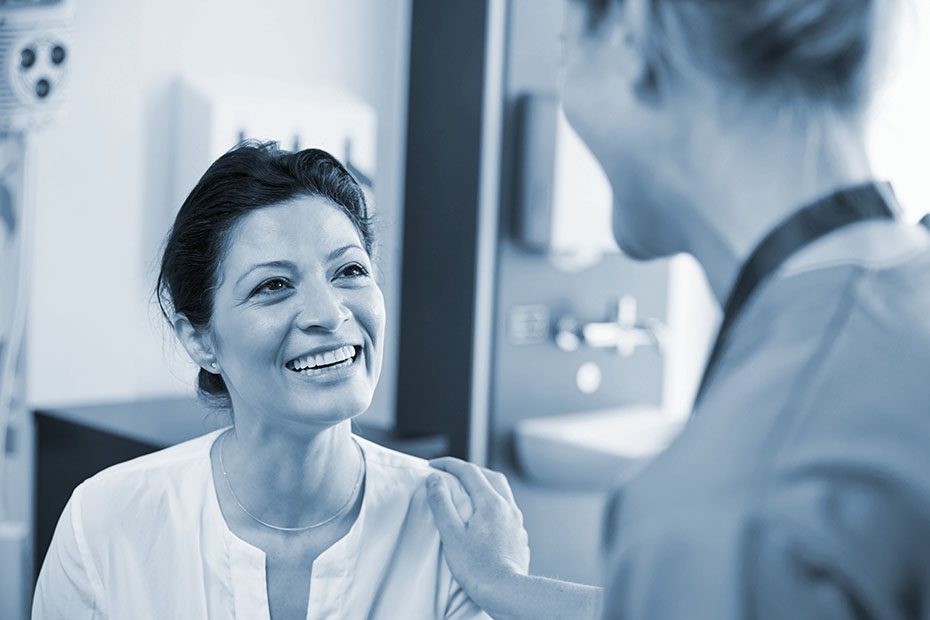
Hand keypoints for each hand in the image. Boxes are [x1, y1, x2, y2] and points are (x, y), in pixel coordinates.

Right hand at [426, 457, 530, 615]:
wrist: (505, 591)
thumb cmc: (477, 566)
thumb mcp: (451, 533)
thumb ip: (442, 503)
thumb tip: (435, 480)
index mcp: (490, 502)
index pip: (469, 471)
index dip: (449, 464)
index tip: (434, 465)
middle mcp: (507, 507)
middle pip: (490, 476)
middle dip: (469, 470)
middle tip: (451, 473)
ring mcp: (516, 521)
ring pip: (502, 491)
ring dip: (485, 484)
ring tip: (469, 491)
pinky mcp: (519, 535)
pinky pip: (507, 509)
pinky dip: (493, 503)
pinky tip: (485, 516)